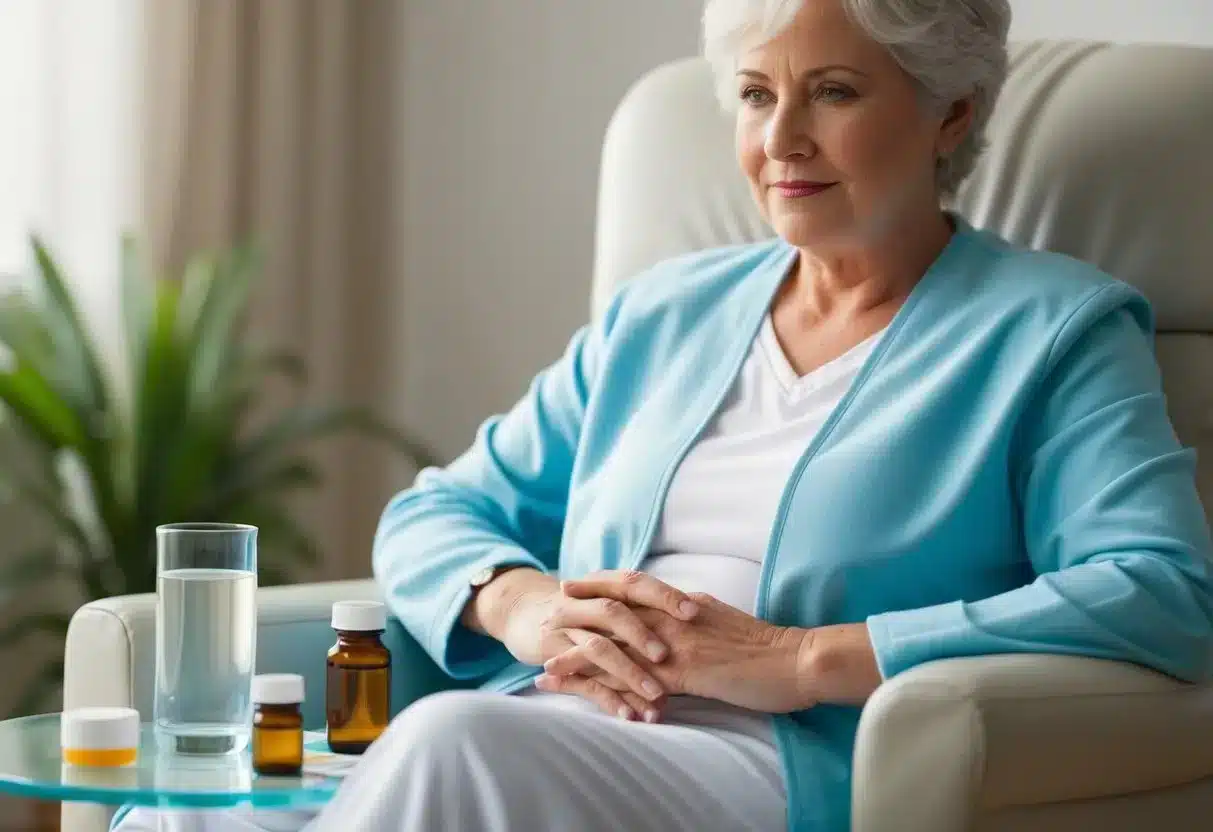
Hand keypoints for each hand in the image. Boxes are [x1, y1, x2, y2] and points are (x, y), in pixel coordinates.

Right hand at [491, 570, 701, 719]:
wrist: (525, 613)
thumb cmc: (585, 610)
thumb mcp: (612, 600)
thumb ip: (646, 610)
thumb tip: (700, 623)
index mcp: (604, 586)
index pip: (636, 584)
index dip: (664, 596)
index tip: (695, 612)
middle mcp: (583, 603)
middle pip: (615, 612)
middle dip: (644, 634)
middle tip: (670, 655)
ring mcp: (567, 630)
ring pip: (599, 649)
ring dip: (629, 673)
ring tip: (657, 695)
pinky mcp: (555, 657)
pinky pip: (582, 680)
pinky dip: (606, 699)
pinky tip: (629, 716)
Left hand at [538, 590, 815, 713]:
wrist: (799, 659)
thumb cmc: (770, 647)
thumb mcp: (727, 621)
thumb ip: (699, 618)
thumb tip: (682, 613)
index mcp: (685, 604)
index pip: (632, 594)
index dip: (599, 593)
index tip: (572, 593)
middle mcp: (676, 618)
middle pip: (613, 617)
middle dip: (577, 623)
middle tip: (543, 629)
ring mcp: (679, 643)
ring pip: (617, 647)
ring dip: (580, 659)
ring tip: (549, 669)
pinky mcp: (688, 672)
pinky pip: (639, 680)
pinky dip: (611, 689)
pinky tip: (590, 698)